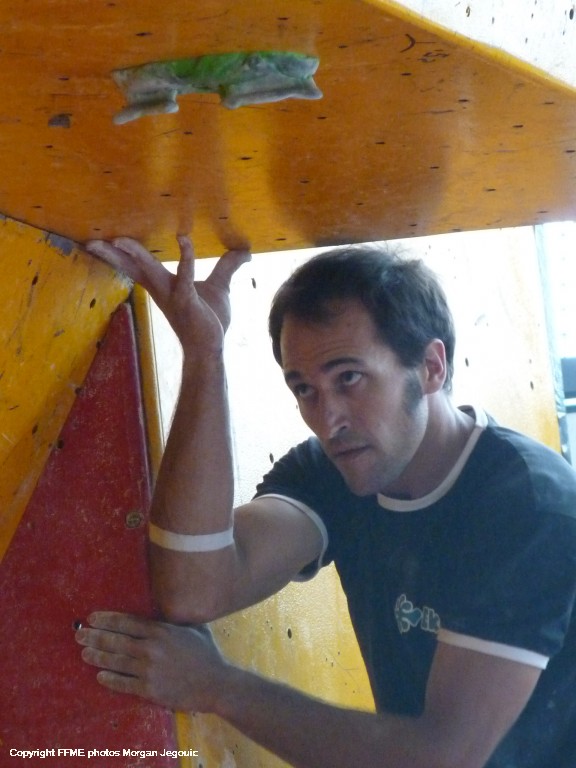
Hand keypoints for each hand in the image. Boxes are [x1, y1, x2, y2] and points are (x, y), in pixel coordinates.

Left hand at [75, 612, 227, 711]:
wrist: (215, 683)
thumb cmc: (206, 654)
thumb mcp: (192, 628)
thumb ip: (174, 621)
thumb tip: (166, 609)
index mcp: (161, 631)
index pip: (126, 622)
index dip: (107, 619)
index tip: (92, 618)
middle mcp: (151, 648)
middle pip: (115, 640)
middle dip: (94, 636)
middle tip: (79, 634)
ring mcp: (148, 670)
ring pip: (115, 661)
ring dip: (96, 656)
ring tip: (83, 653)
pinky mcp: (149, 689)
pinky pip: (123, 683)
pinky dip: (109, 679)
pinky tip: (99, 675)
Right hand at [85, 236, 250, 352]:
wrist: (212, 347)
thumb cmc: (210, 319)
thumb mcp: (220, 286)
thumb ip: (228, 266)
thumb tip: (244, 251)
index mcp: (163, 285)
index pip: (135, 266)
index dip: (117, 255)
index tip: (99, 242)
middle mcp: (163, 289)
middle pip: (132, 268)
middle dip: (112, 255)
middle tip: (92, 241)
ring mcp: (173, 296)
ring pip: (149, 270)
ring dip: (135, 254)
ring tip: (120, 239)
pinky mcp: (188, 302)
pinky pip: (185, 277)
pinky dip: (185, 258)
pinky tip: (183, 239)